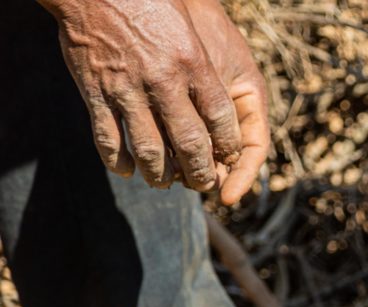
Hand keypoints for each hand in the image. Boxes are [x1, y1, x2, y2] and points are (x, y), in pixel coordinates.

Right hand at [42, 0, 267, 202]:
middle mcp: (163, 81)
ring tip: (165, 184)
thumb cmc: (150, 3)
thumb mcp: (188, 29)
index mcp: (194, 64)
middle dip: (200, 172)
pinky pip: (108, 139)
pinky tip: (127, 171)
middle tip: (203, 185)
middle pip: (190, 143)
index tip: (229, 158)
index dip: (229, 147)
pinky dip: (119, 161)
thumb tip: (219, 112)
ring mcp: (127, 89)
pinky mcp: (95, 92)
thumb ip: (204, 68)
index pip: (222, 120)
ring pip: (150, 150)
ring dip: (160, 175)